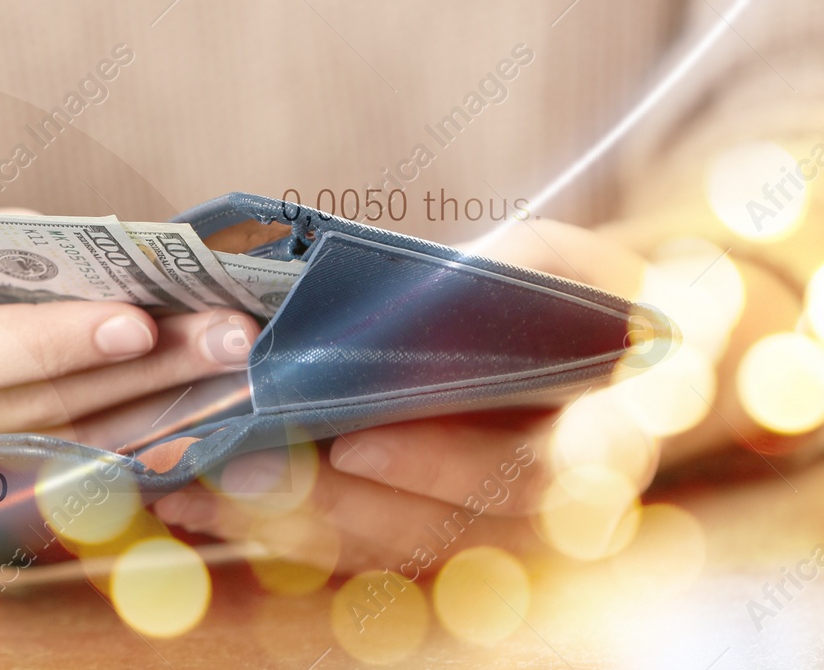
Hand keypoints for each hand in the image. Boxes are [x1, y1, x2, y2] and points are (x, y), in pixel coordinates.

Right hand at [0, 251, 258, 443]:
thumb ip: (17, 256)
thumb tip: (133, 260)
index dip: (53, 341)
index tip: (138, 321)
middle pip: (32, 412)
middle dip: (142, 376)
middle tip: (230, 338)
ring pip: (60, 460)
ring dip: (158, 419)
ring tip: (232, 375)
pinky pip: (63, 494)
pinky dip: (133, 463)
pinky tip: (198, 430)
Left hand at [153, 219, 655, 574]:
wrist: (631, 371)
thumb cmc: (588, 302)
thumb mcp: (565, 269)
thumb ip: (508, 280)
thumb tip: (408, 298)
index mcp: (603, 447)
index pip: (525, 477)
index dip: (437, 467)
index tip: (354, 442)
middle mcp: (554, 524)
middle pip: (431, 531)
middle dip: (323, 501)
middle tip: (233, 464)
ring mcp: (499, 549)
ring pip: (385, 554)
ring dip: (284, 526)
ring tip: (192, 488)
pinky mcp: (445, 551)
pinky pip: (362, 555)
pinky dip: (283, 532)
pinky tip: (207, 504)